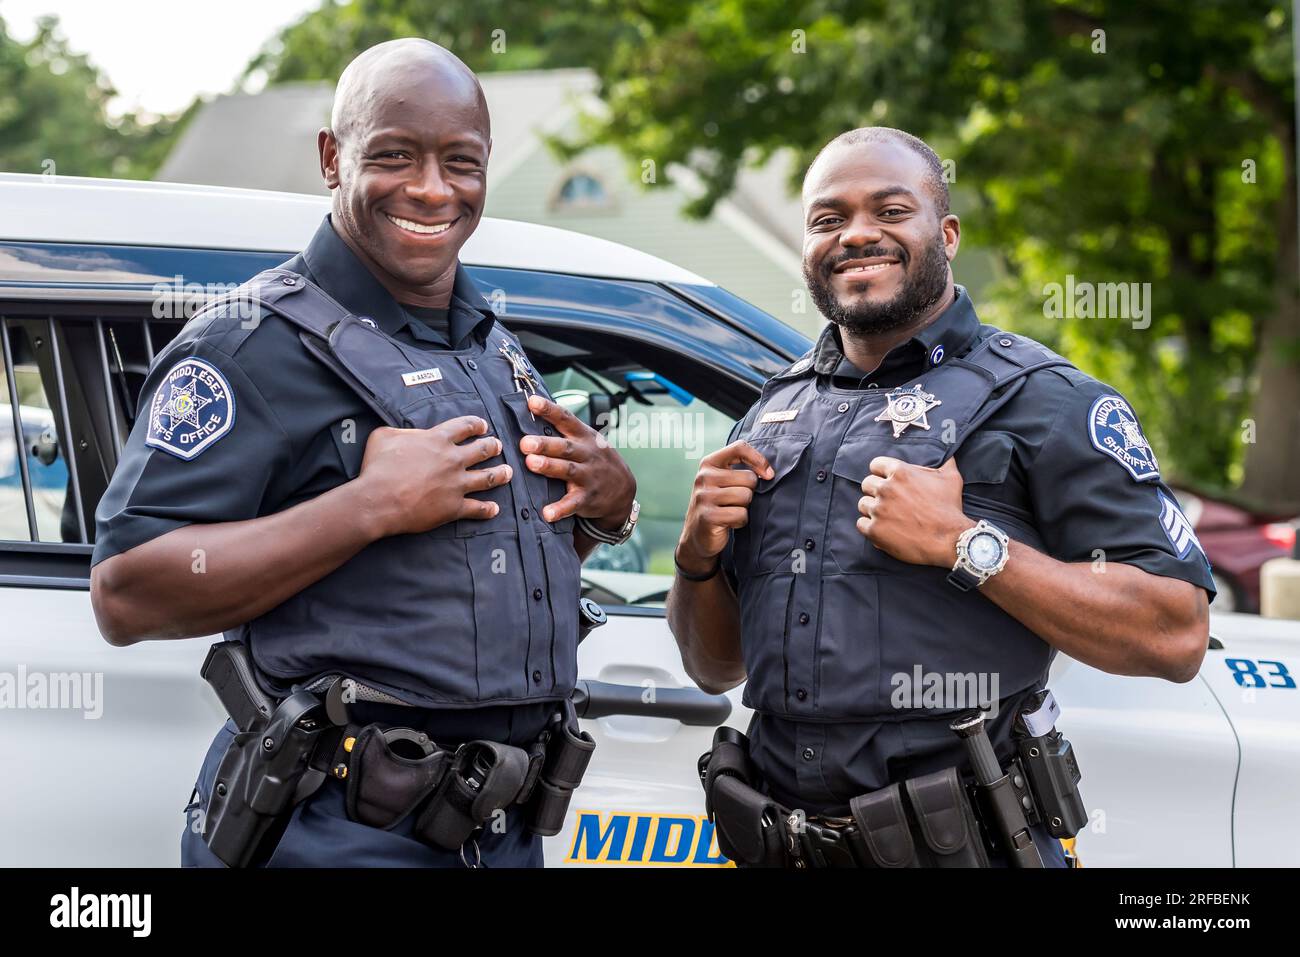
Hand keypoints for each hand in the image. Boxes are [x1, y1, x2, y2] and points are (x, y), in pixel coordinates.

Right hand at [355, 415, 511, 537]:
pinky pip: (477, 508)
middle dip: (494, 446)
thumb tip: (407, 432)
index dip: (476, 425)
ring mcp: (456, 484)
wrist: (378, 500)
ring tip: (507, 472)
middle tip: (498, 446)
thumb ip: (401, 431)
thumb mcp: (384, 436)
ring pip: (488, 478)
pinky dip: (488, 510)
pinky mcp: (454, 508)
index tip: (483, 426)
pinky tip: (495, 509)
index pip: (465, 427)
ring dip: (500, 474)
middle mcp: (453, 460)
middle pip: (483, 450)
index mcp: (437, 440)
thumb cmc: (377, 468)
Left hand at [519, 394, 636, 525]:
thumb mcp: (586, 440)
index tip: (531, 402)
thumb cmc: (595, 459)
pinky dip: (561, 509)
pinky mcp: (587, 498)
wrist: (623, 489)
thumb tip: (531, 409)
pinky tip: (547, 513)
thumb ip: (563, 430)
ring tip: (531, 464)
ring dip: (550, 467)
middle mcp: (587, 454)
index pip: (566, 419)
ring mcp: (588, 477)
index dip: (549, 410)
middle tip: (525, 442)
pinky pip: (573, 504)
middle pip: (565, 447)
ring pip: (568, 470)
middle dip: (545, 444)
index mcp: (584, 436)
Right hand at [676, 441, 773, 575]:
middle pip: (749, 478)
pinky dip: (740, 521)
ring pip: (746, 496)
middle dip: (749, 492)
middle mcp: (704, 477)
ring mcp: (704, 496)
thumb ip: (740, 470)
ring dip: (744, 507)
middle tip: (735, 501)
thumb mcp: (722, 481)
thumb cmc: (717, 504)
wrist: (697, 535)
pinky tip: (729, 522)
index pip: (739, 448)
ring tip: (730, 511)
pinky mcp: (708, 516)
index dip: (758, 459)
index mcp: (709, 463)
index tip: (768, 474)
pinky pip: (741, 514)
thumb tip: (769, 473)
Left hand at [856, 456, 974, 566]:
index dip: (881, 472)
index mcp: (900, 472)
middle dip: (876, 491)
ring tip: (887, 516)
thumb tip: (948, 453)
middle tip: (889, 501)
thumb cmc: (950, 508)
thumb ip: (945, 463)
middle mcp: (885, 488)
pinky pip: (861, 524)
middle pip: (867, 484)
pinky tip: (882, 529)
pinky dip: (869, 527)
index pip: (875, 464)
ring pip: (863, 504)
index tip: (887, 480)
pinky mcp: (874, 530)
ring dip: (873, 509)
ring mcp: (878, 510)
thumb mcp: (951, 479)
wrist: (950, 540)